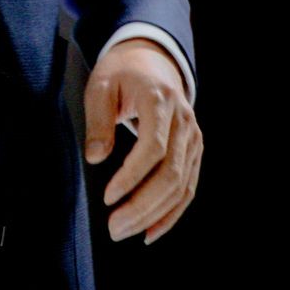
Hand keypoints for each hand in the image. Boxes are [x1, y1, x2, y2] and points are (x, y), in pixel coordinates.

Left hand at [83, 38, 201, 243]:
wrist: (152, 58)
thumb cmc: (121, 72)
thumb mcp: (101, 85)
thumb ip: (98, 120)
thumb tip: (95, 158)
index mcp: (160, 100)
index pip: (153, 147)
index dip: (132, 177)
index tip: (107, 196)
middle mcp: (183, 121)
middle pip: (171, 174)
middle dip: (143, 206)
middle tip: (113, 228)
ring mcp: (193, 137)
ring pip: (181, 186)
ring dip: (154, 215)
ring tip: (124, 231)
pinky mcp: (194, 150)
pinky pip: (188, 188)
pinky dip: (171, 214)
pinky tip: (151, 231)